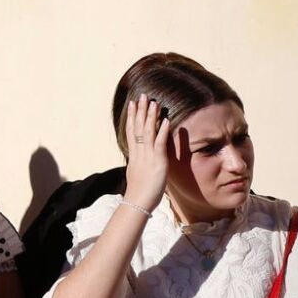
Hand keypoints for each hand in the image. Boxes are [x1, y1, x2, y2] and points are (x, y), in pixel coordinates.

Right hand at [121, 94, 172, 214]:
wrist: (137, 201)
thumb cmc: (138, 192)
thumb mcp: (136, 174)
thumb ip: (139, 165)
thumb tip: (139, 162)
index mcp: (133, 155)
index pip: (131, 131)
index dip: (132, 117)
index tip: (132, 105)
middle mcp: (139, 152)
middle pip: (137, 127)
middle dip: (140, 111)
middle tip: (142, 96)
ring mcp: (147, 155)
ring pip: (147, 131)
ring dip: (151, 116)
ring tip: (153, 102)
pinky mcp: (157, 161)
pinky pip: (159, 143)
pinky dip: (162, 131)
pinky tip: (166, 120)